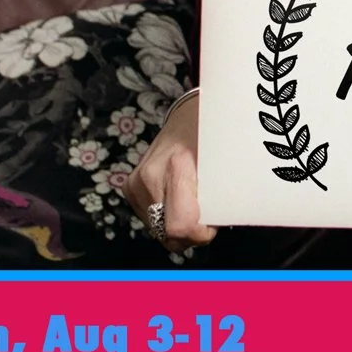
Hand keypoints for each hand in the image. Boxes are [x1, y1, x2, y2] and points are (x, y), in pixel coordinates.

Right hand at [122, 93, 217, 247]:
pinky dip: (166, 218)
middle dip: (190, 234)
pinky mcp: (130, 188)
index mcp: (177, 166)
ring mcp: (136, 183)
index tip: (211, 226)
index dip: (199, 234)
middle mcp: (150, 177)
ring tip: (193, 207)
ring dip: (177, 227)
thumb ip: (220, 194)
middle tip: (206, 218)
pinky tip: (178, 203)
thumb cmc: (209, 135)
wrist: (186, 117)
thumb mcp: (222, 161)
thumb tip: (219, 225)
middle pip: (168, 234)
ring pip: (158, 231)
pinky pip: (150, 220)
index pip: (180, 225)